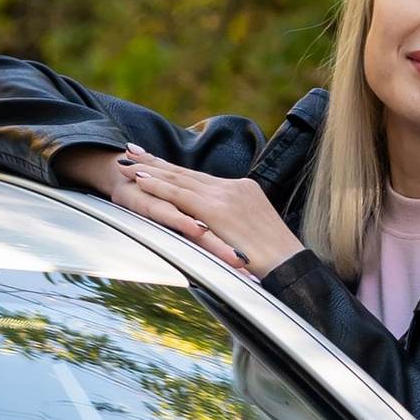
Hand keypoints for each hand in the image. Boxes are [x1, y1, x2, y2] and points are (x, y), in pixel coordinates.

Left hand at [101, 148, 303, 275]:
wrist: (292, 269)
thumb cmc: (278, 263)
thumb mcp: (255, 236)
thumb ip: (236, 227)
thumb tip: (223, 233)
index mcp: (243, 192)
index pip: (201, 179)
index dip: (176, 170)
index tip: (155, 160)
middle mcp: (234, 188)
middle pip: (188, 173)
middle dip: (157, 162)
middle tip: (132, 150)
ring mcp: (226, 196)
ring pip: (180, 180)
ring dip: (151, 170)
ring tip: (127, 163)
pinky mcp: (219, 210)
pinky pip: (182, 195)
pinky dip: (160, 186)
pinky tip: (141, 180)